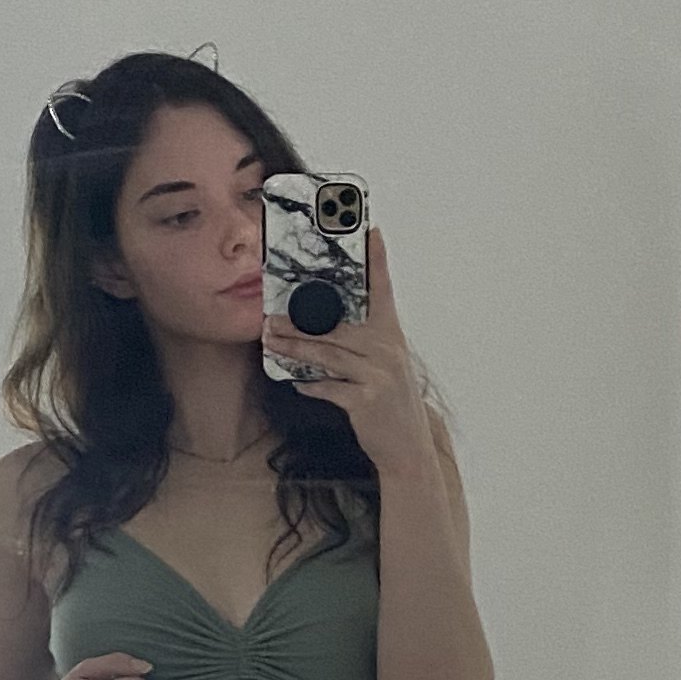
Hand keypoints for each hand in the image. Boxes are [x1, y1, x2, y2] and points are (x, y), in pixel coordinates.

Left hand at [266, 226, 432, 472]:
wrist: (409, 449)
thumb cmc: (392, 405)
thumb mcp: (386, 366)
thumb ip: (364, 343)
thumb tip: (324, 326)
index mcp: (392, 335)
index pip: (383, 290)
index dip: (376, 259)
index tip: (370, 230)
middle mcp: (387, 350)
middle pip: (336, 325)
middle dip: (300, 321)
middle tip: (272, 315)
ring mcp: (378, 375)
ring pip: (327, 354)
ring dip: (294, 349)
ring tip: (271, 342)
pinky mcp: (366, 401)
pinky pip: (328, 387)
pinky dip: (310, 385)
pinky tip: (296, 382)